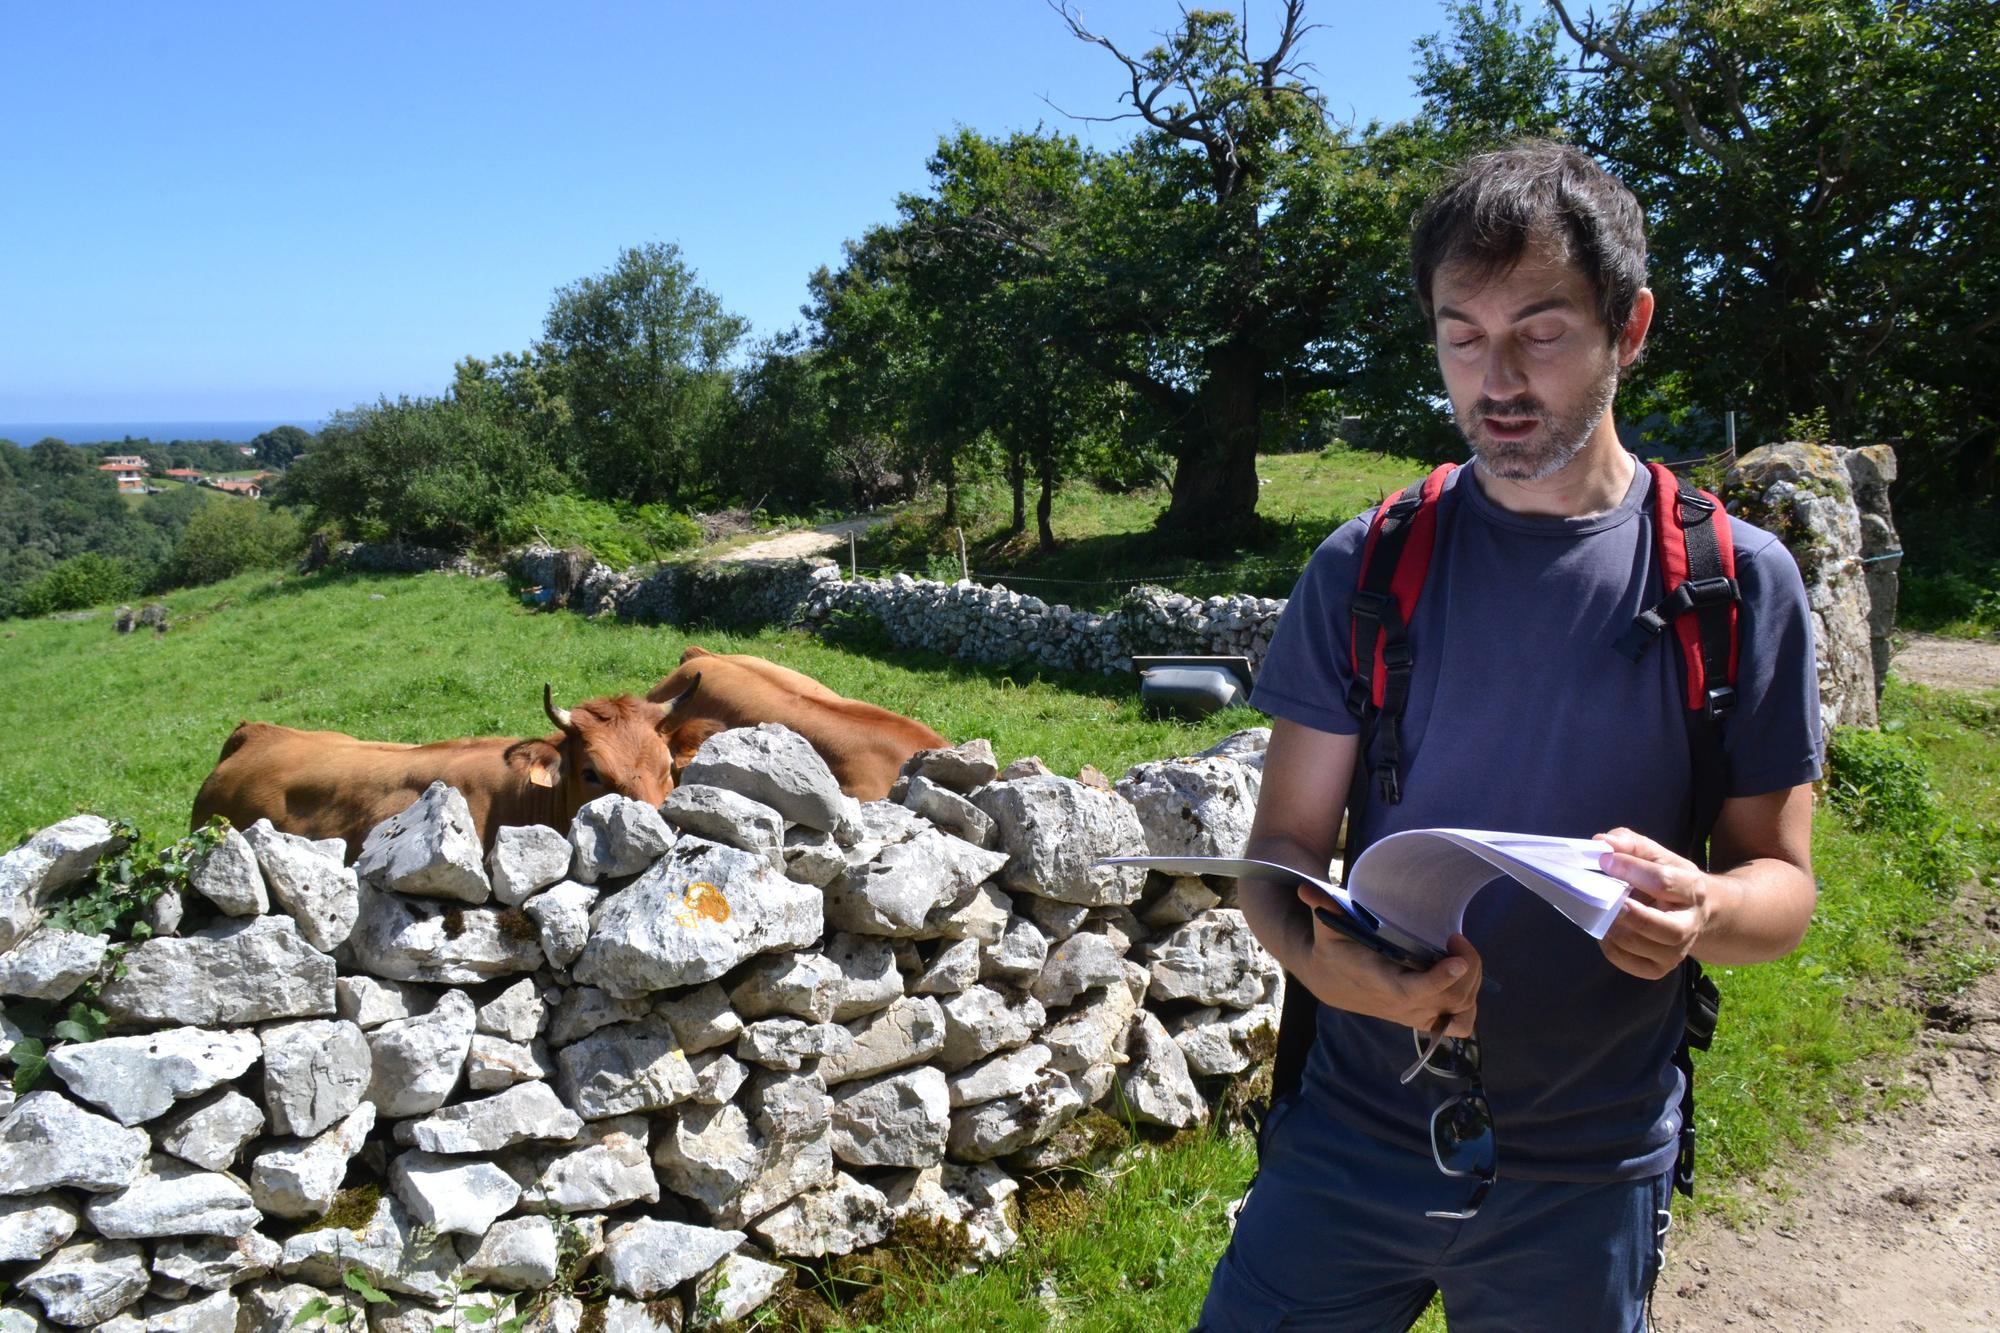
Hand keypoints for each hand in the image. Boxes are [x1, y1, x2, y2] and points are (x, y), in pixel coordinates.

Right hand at [1292, 882, 1482, 1036]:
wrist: (1332, 982)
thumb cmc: (1335, 950)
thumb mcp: (1327, 927)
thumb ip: (1324, 908)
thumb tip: (1306, 888)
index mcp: (1380, 982)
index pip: (1414, 991)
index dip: (1439, 979)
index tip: (1457, 960)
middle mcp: (1402, 1006)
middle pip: (1451, 999)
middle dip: (1467, 967)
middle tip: (1455, 939)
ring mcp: (1416, 1015)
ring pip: (1462, 1011)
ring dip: (1472, 982)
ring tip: (1460, 954)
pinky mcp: (1425, 1019)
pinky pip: (1461, 1025)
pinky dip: (1470, 1006)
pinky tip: (1462, 979)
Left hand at [1595, 827, 1730, 979]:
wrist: (1693, 912)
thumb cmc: (1668, 878)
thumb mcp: (1656, 855)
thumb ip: (1631, 844)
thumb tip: (1602, 843)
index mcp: (1692, 890)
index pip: (1664, 882)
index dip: (1631, 870)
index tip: (1604, 860)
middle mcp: (1690, 924)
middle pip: (1666, 929)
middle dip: (1632, 915)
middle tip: (1609, 900)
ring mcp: (1676, 951)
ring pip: (1645, 947)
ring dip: (1616, 930)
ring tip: (1602, 913)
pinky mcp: (1659, 967)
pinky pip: (1632, 964)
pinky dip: (1612, 949)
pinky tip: (1606, 931)